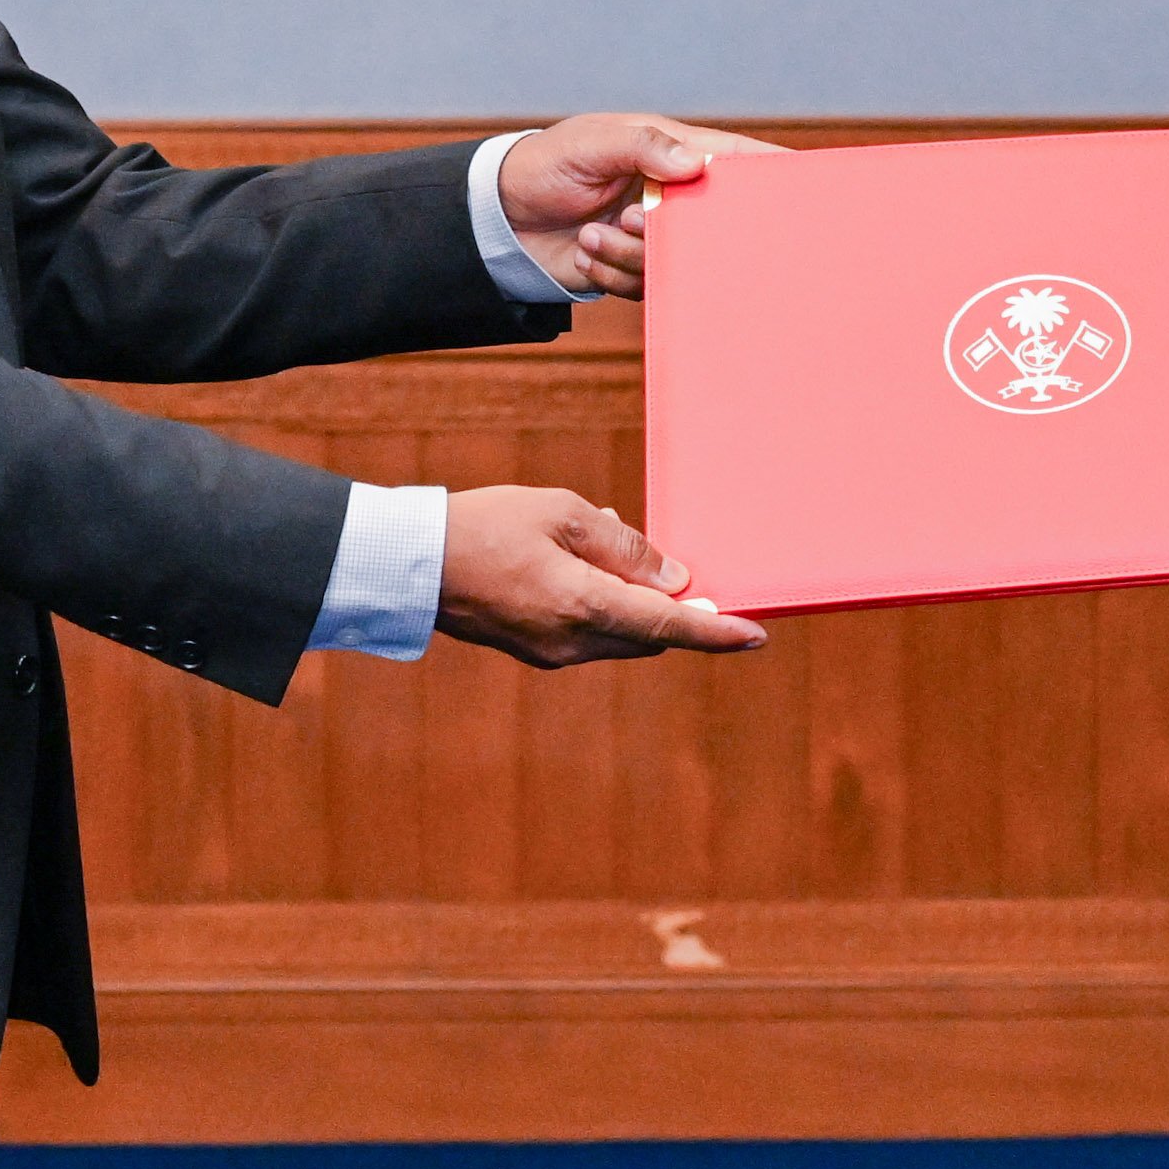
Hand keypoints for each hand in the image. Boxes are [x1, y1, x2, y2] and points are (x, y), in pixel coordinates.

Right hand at [436, 486, 767, 666]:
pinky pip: (591, 633)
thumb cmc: (486, 527)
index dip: (717, 633)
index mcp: (584, 606)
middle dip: (675, 610)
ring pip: (622, 635)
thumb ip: (625, 548)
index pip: (668, 628)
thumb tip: (673, 580)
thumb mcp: (563, 515)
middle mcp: (573, 642)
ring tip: (613, 548)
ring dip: (637, 604)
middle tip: (685, 572)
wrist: (412, 564)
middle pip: (650, 636)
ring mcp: (552, 653)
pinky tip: (585, 563)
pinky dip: (606, 606)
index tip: (756, 634)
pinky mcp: (536, 651)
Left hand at [498, 114, 785, 299]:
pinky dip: (613, 274)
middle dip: (682, 234)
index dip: (773, 173)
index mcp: (674, 154)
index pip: (737, 161)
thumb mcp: (592, 143)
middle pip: (717, 225)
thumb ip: (644, 147)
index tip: (803, 185)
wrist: (499, 215)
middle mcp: (673, 197)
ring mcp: (656, 237)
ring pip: (677, 263)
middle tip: (635, 219)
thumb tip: (698, 162)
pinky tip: (586, 251)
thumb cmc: (547, 164)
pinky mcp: (636, 271)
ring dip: (631, 254)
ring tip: (592, 234)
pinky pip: (647, 288)